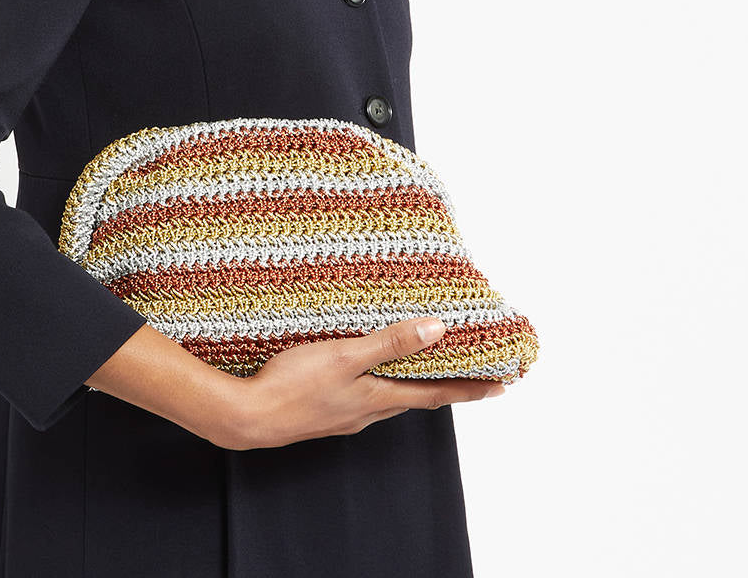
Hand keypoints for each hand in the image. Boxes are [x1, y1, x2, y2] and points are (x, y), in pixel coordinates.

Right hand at [211, 316, 506, 450]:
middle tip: (468, 375)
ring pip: (386, 398)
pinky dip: (375, 384)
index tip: (500, 387)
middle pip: (413, 397)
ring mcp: (343, 416)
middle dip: (442, 385)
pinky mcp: (322, 412)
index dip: (468, 389)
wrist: (247, 417)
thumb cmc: (293, 387)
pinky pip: (361, 398)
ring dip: (407, 384)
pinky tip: (363, 374)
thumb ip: (390, 344)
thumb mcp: (345, 357)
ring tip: (420, 368)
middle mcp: (366, 412)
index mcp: (377, 399)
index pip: (434, 393)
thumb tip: (437, 330)